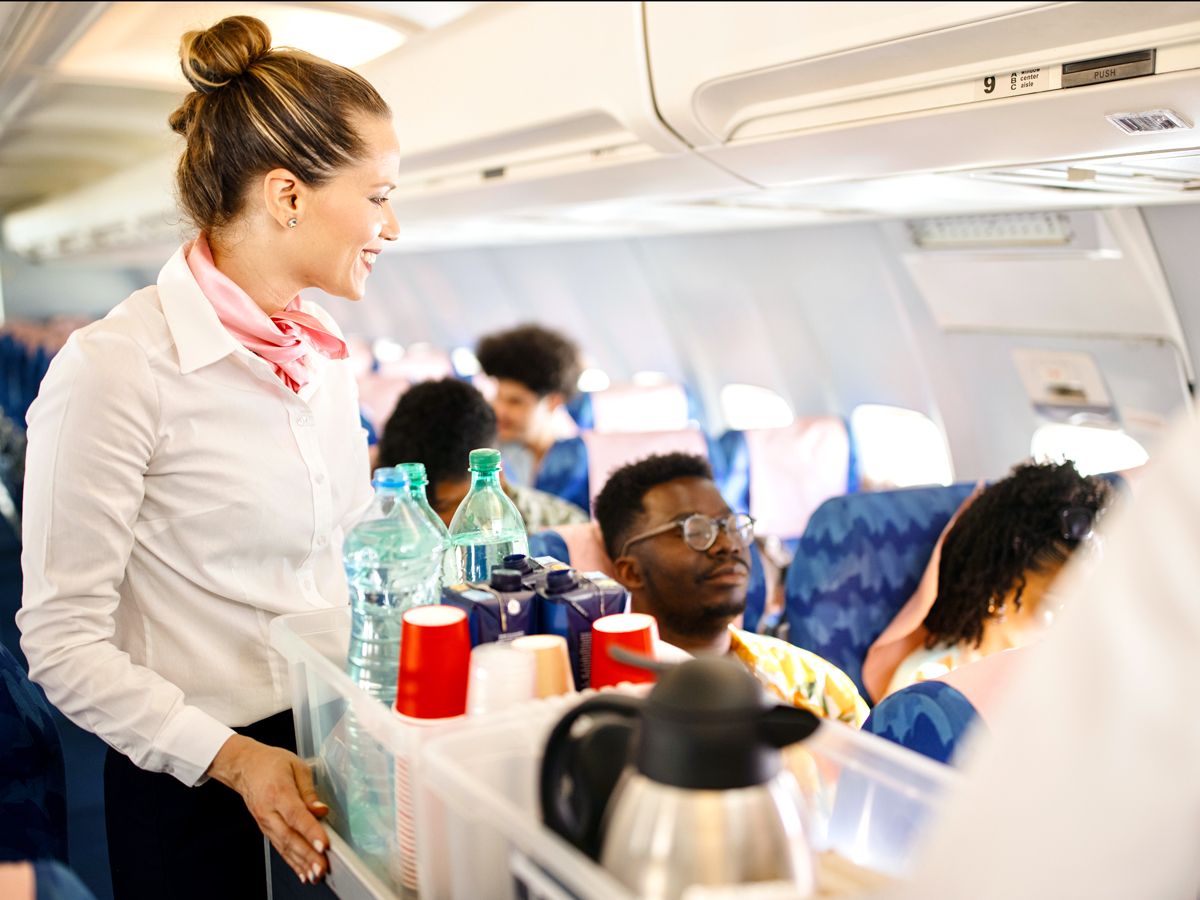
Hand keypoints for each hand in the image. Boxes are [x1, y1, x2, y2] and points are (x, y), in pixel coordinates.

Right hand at [207, 734, 329, 882]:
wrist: (244, 767)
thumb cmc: (271, 763)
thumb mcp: (296, 766)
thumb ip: (309, 791)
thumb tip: (321, 810)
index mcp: (278, 791)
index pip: (296, 815)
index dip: (310, 831)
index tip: (323, 844)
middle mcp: (269, 810)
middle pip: (289, 836)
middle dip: (307, 855)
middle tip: (322, 867)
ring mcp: (265, 822)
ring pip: (284, 846)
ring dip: (300, 862)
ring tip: (315, 875)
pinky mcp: (265, 829)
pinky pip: (280, 847)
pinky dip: (292, 862)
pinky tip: (303, 872)